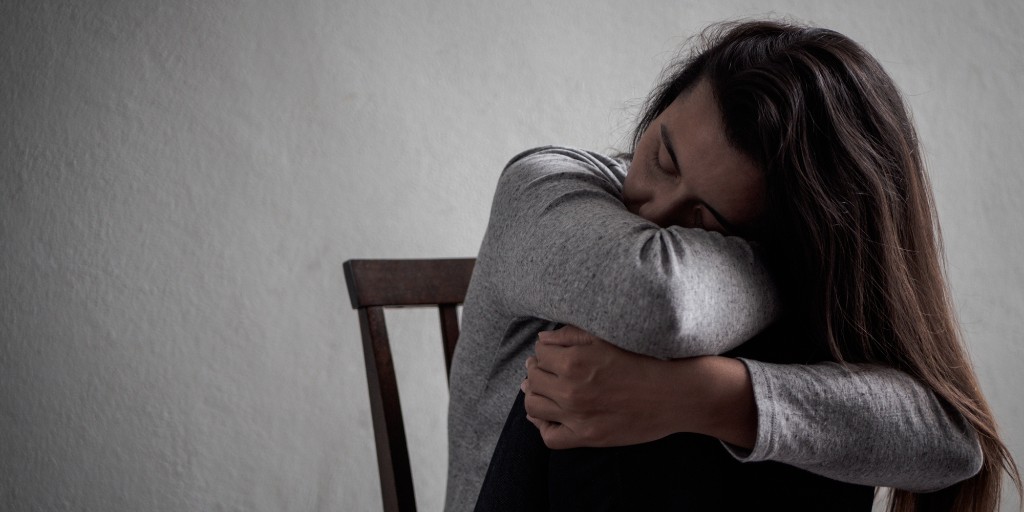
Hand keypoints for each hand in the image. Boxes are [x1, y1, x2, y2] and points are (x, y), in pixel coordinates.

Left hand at [521, 325, 756, 449]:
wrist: (676, 394)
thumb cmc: (646, 360)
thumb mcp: (607, 337)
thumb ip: (570, 335)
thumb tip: (542, 339)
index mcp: (574, 361)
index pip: (539, 353)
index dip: (544, 351)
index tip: (552, 353)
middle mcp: (570, 390)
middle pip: (533, 378)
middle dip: (538, 370)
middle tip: (547, 369)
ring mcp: (577, 416)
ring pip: (534, 406)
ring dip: (535, 394)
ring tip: (545, 389)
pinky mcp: (587, 437)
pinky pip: (549, 437)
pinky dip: (543, 426)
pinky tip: (548, 416)